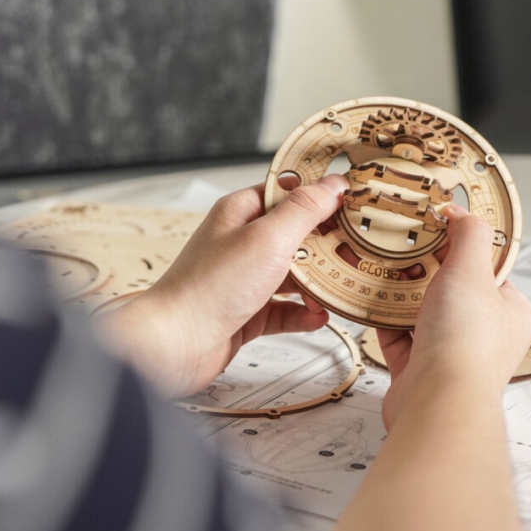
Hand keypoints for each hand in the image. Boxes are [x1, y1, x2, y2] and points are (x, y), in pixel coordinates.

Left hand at [99, 175, 346, 396]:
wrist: (174, 345)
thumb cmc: (209, 287)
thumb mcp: (267, 238)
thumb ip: (304, 210)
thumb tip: (333, 185)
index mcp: (240, 213)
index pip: (287, 193)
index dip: (319, 196)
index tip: (353, 203)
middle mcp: (240, 243)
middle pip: (294, 235)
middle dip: (325, 244)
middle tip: (356, 251)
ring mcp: (242, 279)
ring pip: (291, 274)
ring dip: (318, 282)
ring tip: (341, 287)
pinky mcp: (245, 313)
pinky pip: (283, 309)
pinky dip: (303, 313)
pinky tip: (319, 316)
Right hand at [378, 205, 530, 428]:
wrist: (437, 404)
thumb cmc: (465, 345)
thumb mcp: (471, 271)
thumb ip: (468, 235)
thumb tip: (460, 212)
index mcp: (511, 312)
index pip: (489, 268)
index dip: (463, 245)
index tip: (437, 225)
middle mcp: (484, 335)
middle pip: (452, 289)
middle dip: (425, 268)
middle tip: (403, 243)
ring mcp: (450, 354)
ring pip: (422, 313)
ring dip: (401, 293)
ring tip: (381, 265)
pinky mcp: (417, 371)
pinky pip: (398, 337)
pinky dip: (383, 320)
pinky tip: (368, 301)